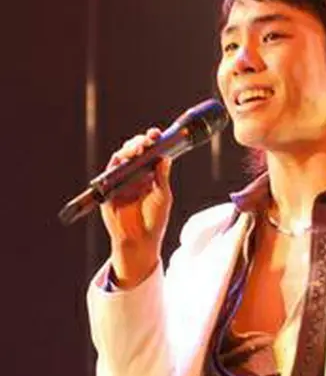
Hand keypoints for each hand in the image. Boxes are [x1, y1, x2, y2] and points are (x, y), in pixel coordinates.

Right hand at [100, 128, 173, 287]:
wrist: (140, 241)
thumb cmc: (154, 221)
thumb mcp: (163, 198)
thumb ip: (162, 178)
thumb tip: (165, 158)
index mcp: (149, 174)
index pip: (149, 152)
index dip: (152, 141)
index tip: (158, 134)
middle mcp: (134, 174)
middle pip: (134, 150)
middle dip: (140, 141)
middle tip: (148, 140)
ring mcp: (121, 180)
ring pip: (121, 157)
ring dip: (129, 149)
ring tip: (139, 148)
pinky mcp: (109, 188)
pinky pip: (110, 171)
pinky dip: (117, 163)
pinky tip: (125, 159)